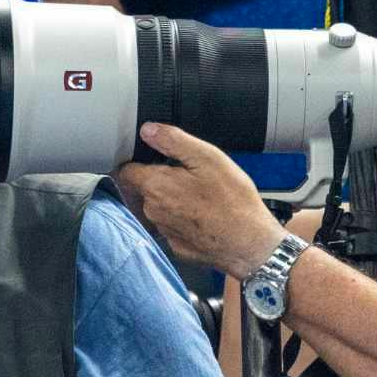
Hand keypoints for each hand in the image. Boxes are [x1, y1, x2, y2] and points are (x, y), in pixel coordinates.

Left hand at [113, 122, 289, 279]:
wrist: (251, 244)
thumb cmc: (233, 200)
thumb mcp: (208, 158)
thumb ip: (173, 141)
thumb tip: (147, 130)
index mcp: (155, 186)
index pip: (126, 170)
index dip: (138, 160)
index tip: (155, 157)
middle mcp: (152, 211)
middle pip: (141, 189)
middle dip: (157, 180)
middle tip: (187, 176)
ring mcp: (163, 231)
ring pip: (156, 207)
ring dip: (169, 200)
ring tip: (198, 196)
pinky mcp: (175, 246)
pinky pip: (169, 226)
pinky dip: (179, 219)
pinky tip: (200, 216)